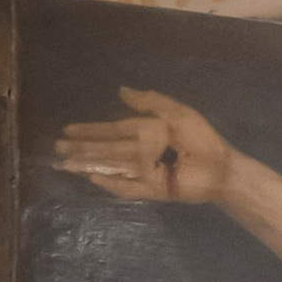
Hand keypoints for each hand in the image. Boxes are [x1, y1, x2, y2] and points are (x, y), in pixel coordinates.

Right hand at [55, 88, 234, 204]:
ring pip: (112, 167)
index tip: (69, 129)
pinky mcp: (152, 190)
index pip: (113, 130)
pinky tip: (92, 177)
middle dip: (83, 147)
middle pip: (107, 149)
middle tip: (59, 146)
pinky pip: (128, 187)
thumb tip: (121, 91)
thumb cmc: (203, 140)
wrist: (222, 166)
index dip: (92, 130)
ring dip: (89, 164)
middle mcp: (141, 153)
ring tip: (66, 162)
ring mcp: (145, 173)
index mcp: (145, 133)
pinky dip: (111, 183)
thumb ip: (150, 102)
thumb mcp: (177, 113)